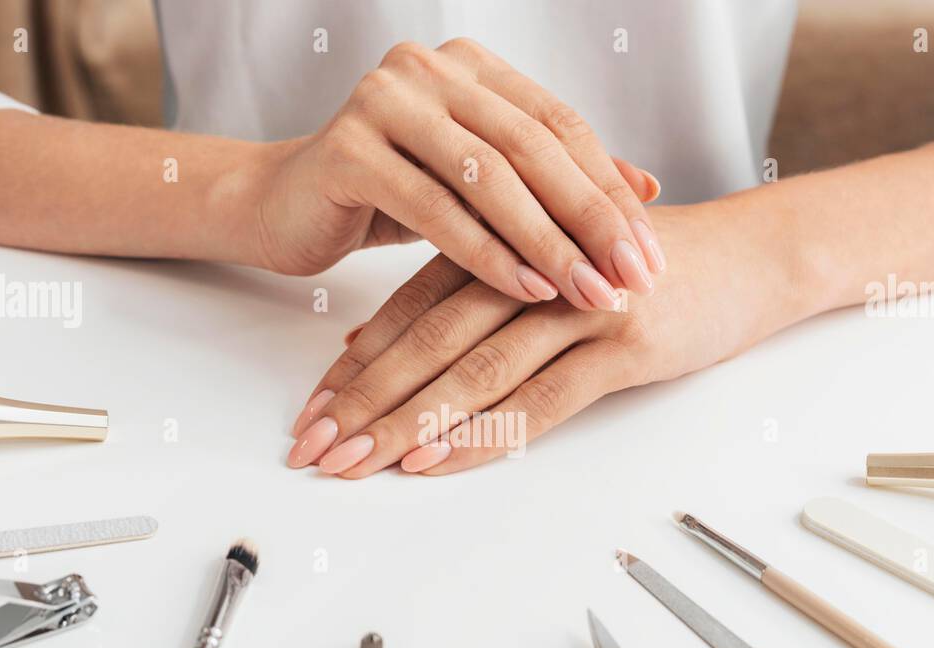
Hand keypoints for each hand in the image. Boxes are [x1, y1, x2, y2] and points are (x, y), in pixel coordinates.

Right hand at [248, 38, 664, 310]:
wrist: (284, 206)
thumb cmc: (389, 198)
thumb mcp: (480, 188)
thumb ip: (553, 181)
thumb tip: (648, 190)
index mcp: (471, 68)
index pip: (560, 126)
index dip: (610, 191)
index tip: (650, 254)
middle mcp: (430, 69)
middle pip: (532, 148)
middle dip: (589, 220)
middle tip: (633, 279)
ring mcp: (385, 100)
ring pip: (487, 177)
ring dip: (545, 241)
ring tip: (587, 293)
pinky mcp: (348, 147)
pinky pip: (434, 207)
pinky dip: (485, 253)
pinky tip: (526, 289)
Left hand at [284, 203, 811, 475]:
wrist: (754, 256)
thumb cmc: (645, 267)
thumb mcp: (548, 267)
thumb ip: (464, 297)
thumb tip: (370, 339)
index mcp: (509, 243)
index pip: (413, 305)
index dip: (357, 359)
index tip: (312, 406)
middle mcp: (536, 268)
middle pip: (429, 340)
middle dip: (364, 398)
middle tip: (314, 445)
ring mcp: (581, 304)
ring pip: (473, 370)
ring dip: (407, 422)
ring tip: (356, 463)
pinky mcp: (625, 343)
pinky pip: (539, 400)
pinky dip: (480, 433)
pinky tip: (434, 461)